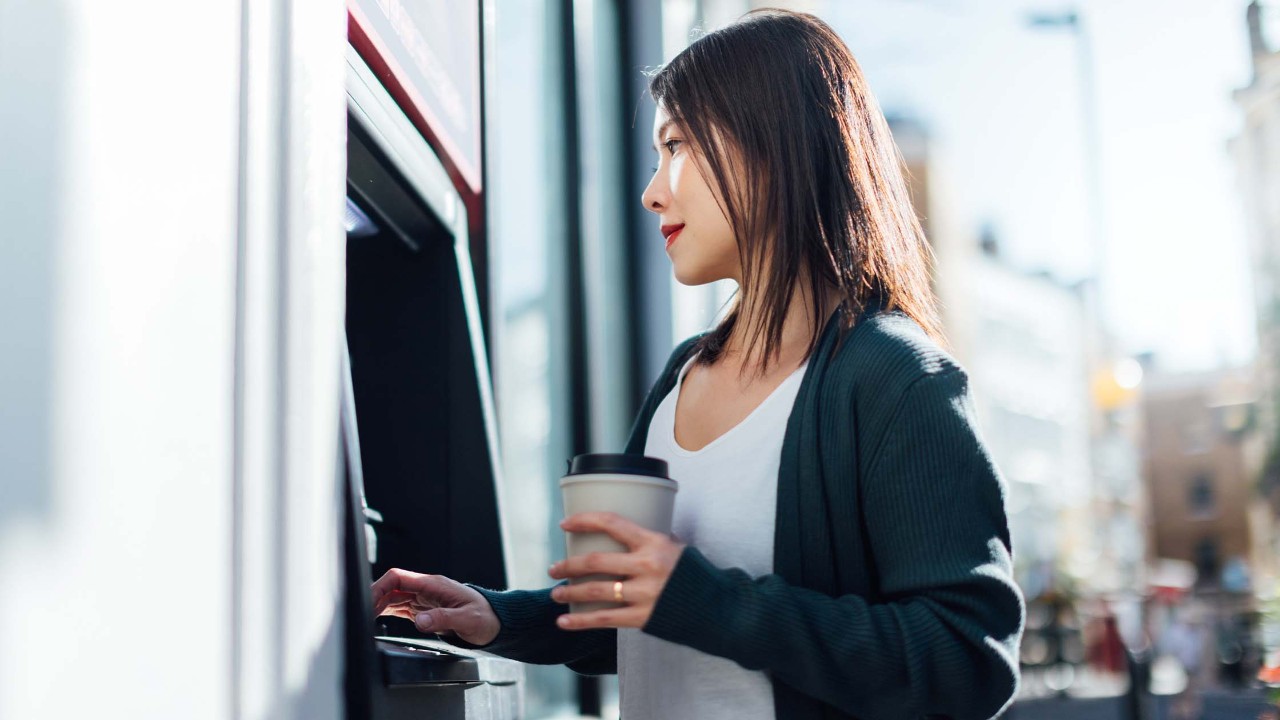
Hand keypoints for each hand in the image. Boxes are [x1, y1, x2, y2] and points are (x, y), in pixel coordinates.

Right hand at [371, 568, 500, 645]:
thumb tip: (419, 620)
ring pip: (391, 597)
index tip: (367, 601)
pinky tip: (376, 619)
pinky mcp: (423, 610)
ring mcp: (423, 599)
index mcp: (434, 584)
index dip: (379, 587)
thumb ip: (442, 618)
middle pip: (390, 587)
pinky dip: (385, 612)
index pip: (398, 577)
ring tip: (364, 620)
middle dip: (373, 598)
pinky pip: (398, 607)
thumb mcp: (467, 619)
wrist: (494, 623)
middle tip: (361, 616)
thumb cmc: (485, 617)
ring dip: (376, 606)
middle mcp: (425, 589)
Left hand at [547, 511, 686, 630]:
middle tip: (554, 568)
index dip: (584, 521)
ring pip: (595, 591)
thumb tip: (628, 534)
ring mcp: (644, 593)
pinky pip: (604, 620)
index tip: (565, 524)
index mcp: (653, 542)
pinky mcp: (642, 617)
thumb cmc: (695, 574)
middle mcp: (646, 566)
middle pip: (595, 562)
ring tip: (555, 593)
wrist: (717, 608)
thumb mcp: (676, 547)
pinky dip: (580, 622)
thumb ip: (651, 541)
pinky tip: (563, 622)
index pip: (612, 524)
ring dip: (570, 592)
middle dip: (568, 565)